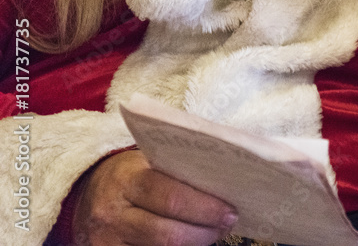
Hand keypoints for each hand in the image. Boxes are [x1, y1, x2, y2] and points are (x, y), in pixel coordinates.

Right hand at [73, 149, 237, 245]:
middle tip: (225, 224)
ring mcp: (107, 241)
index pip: (172, 197)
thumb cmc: (130, 175)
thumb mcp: (146, 162)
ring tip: (210, 233)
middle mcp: (113, 213)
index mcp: (128, 180)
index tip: (230, 211)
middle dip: (204, 233)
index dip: (206, 209)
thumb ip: (177, 171)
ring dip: (193, 245)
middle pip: (168, 234)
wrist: (84, 195)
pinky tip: (188, 243)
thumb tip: (223, 183)